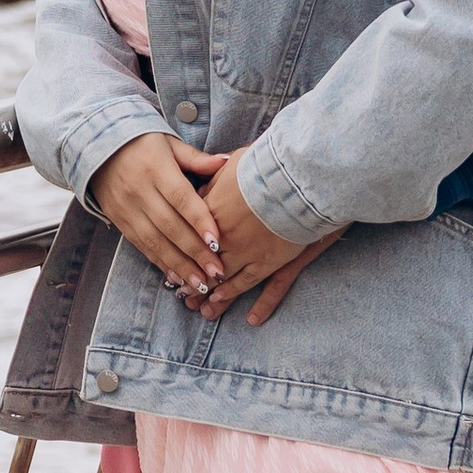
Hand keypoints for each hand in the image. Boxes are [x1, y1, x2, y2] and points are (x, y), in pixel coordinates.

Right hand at [88, 135, 224, 299]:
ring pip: (155, 242)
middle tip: (217, 272)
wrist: (97, 146)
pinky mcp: (119, 220)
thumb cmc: (142, 143)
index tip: (218, 241)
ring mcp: (127, 208)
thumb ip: (196, 158)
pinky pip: (141, 245)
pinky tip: (176, 277)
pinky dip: (159, 262)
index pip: (181, 198)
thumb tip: (227, 162)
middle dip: (195, 252)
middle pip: (170, 226)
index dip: (199, 220)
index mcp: (156, 168)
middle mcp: (140, 190)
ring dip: (179, 265)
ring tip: (200, 283)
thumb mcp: (169, 143)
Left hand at [189, 156, 343, 319]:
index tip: (173, 259)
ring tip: (199, 308)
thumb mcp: (237, 161)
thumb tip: (207, 180)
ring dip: (211, 294)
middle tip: (179, 293)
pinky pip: (253, 284)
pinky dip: (242, 296)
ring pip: (223, 277)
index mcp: (213, 210)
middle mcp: (224, 235)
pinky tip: (236, 310)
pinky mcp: (270, 260)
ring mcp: (247, 251)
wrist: (299, 177)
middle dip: (191, 278)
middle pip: (202, 262)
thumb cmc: (270, 163)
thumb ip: (218, 175)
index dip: (182, 249)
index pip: (191, 234)